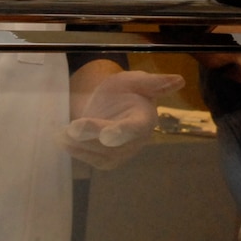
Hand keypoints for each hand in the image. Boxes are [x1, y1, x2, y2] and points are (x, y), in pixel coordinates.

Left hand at [59, 69, 185, 168]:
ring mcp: (120, 153)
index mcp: (145, 120)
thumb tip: (179, 80)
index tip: (107, 135)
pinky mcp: (106, 160)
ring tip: (61, 132)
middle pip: (114, 144)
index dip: (122, 132)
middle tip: (72, 128)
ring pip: (99, 153)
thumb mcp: (136, 80)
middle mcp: (135, 141)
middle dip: (93, 136)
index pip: (135, 128)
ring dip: (79, 144)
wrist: (111, 103)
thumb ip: (154, 82)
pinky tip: (62, 140)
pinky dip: (75, 150)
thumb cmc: (126, 90)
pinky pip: (90, 158)